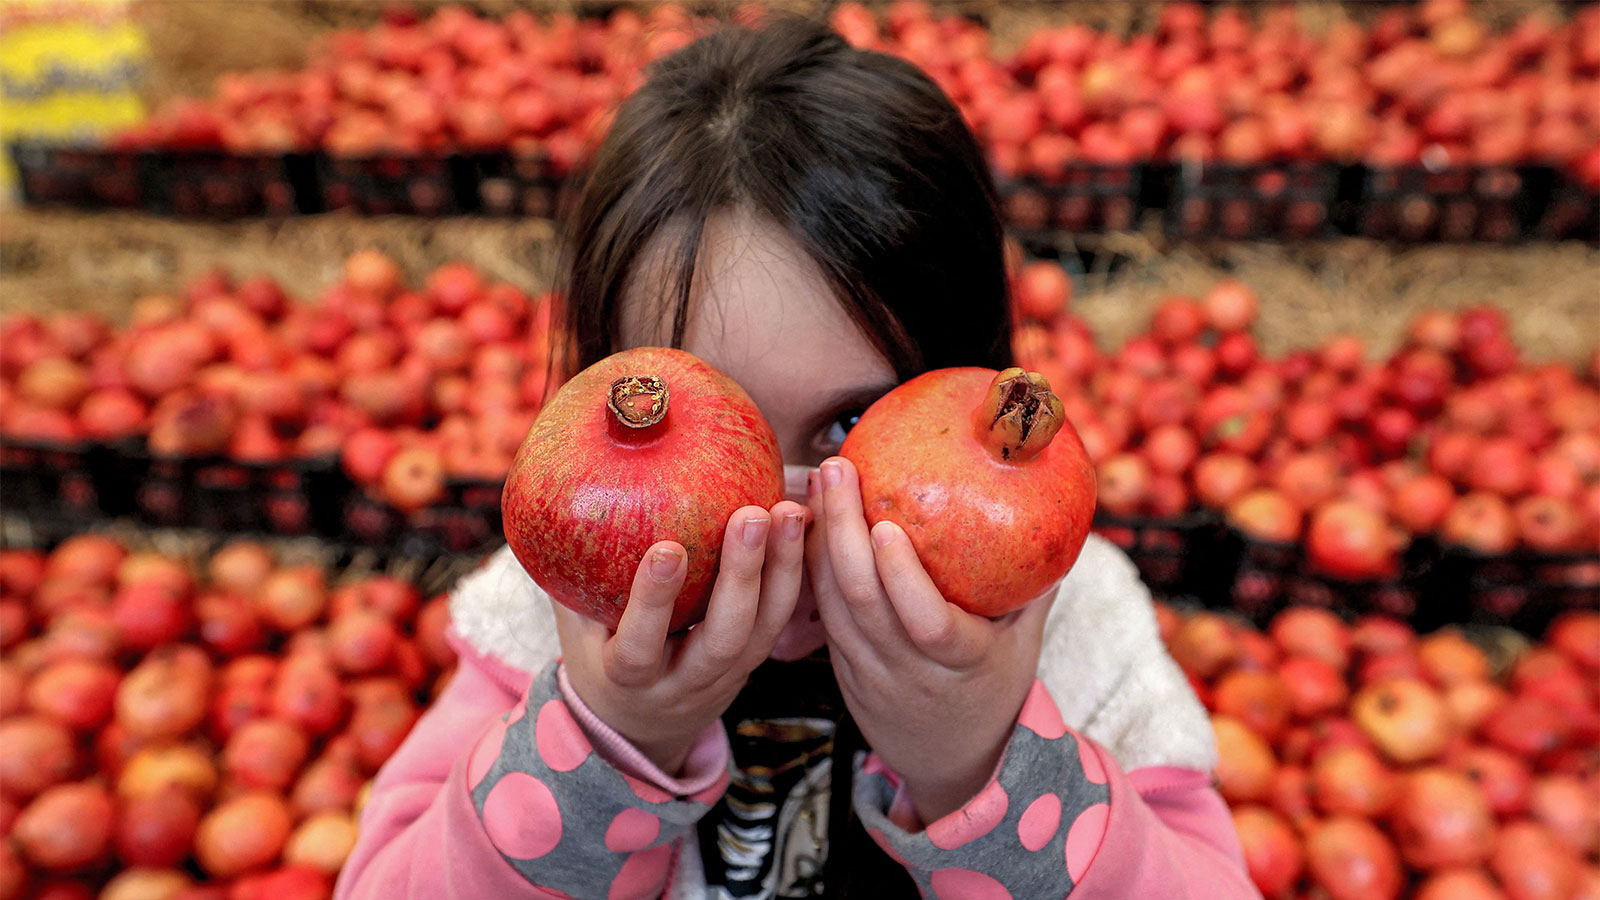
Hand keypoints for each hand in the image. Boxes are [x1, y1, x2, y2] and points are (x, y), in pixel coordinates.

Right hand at [552, 500, 809, 773]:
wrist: (641, 727)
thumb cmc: (600, 656)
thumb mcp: (575, 627)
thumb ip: (570, 576)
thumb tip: (557, 492)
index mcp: (628, 679)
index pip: (640, 646)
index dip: (654, 601)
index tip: (667, 549)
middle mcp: (683, 684)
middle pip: (722, 639)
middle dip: (741, 577)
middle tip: (752, 516)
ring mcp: (726, 677)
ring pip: (763, 631)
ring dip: (781, 569)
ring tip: (789, 511)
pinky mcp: (755, 662)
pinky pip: (780, 620)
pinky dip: (794, 573)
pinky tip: (803, 523)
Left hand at [806, 457, 1057, 824]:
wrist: (952, 762)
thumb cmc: (995, 686)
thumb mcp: (1026, 644)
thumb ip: (1035, 584)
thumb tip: (1056, 511)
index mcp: (963, 664)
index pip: (927, 623)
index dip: (903, 578)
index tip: (887, 526)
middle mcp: (908, 671)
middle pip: (864, 602)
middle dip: (842, 530)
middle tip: (835, 469)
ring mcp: (868, 673)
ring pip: (833, 605)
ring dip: (818, 541)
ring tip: (819, 482)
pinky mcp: (842, 670)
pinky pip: (823, 613)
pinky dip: (812, 566)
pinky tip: (809, 519)